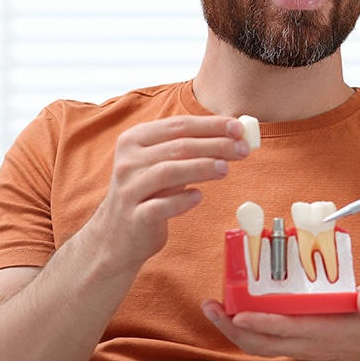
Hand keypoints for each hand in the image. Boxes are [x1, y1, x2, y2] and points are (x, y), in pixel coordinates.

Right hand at [82, 115, 253, 271]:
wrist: (116, 235)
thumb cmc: (148, 194)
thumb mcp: (161, 164)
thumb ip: (189, 149)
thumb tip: (233, 135)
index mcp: (135, 140)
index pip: (179, 125)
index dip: (211, 125)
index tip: (239, 128)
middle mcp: (129, 161)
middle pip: (179, 146)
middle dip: (215, 145)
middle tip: (243, 148)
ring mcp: (129, 189)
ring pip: (168, 171)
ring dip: (202, 167)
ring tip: (226, 168)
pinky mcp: (135, 217)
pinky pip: (161, 206)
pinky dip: (182, 200)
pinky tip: (198, 196)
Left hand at [201, 282, 359, 360]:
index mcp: (324, 331)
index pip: (287, 328)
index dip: (261, 321)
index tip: (238, 312)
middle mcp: (304, 343)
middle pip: (260, 342)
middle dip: (231, 327)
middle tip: (209, 306)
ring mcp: (296, 346)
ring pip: (256, 344)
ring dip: (231, 330)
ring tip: (212, 308)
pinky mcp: (292, 345)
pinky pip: (261, 342)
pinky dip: (243, 330)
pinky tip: (232, 312)